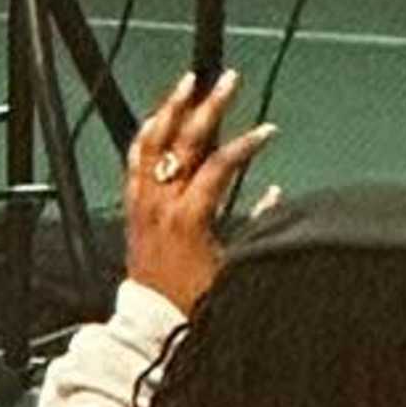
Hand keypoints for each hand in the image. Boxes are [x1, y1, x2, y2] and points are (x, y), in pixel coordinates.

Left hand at [120, 70, 276, 312]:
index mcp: (188, 217)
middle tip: (227, 81)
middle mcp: (159, 203)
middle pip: (183, 143)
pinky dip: (147, 136)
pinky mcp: (132, 208)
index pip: (218, 166)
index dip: (245, 145)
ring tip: (187, 83)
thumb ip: (258, 226)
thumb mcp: (238, 268)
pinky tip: (156, 119)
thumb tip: (274, 193)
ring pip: (151, 143)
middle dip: (208, 108)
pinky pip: (134, 161)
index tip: (269, 131)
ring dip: (170, 110)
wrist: (154, 325)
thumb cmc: (196, 304)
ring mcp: (141, 203)